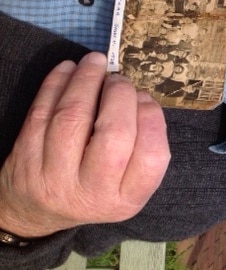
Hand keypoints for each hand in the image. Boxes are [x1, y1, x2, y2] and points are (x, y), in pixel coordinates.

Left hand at [0, 52, 169, 237]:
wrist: (39, 211)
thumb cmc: (96, 187)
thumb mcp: (128, 183)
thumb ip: (142, 142)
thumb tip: (138, 94)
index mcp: (125, 199)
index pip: (152, 156)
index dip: (151, 118)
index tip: (144, 98)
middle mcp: (91, 192)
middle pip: (114, 135)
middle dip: (120, 95)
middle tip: (119, 79)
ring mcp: (54, 177)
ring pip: (72, 117)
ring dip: (86, 80)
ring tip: (95, 62)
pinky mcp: (25, 159)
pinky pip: (41, 112)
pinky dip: (56, 83)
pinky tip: (69, 69)